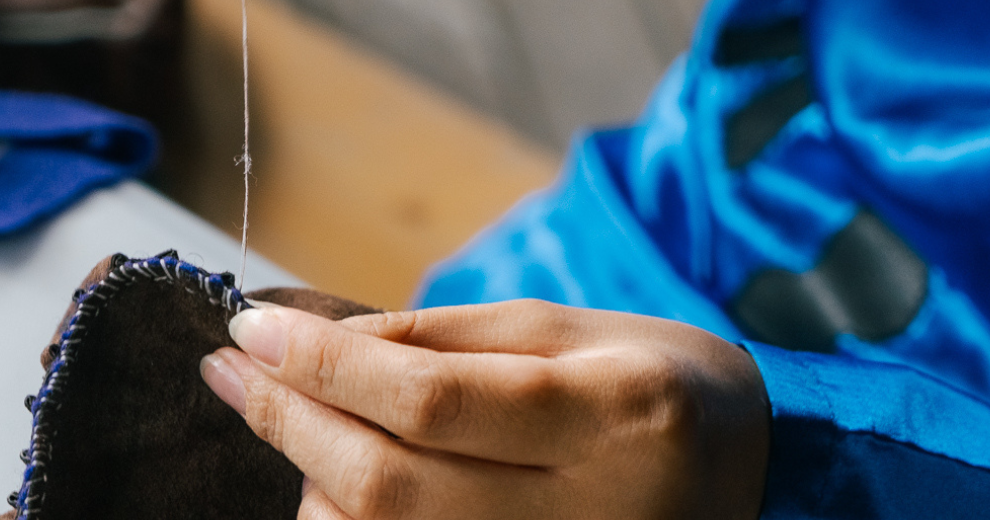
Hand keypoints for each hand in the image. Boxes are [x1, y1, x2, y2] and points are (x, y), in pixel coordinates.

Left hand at [199, 299, 770, 519]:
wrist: (760, 487)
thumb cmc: (665, 390)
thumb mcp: (578, 330)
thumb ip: (450, 338)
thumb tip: (319, 343)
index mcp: (615, 416)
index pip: (432, 400)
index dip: (324, 367)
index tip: (249, 331)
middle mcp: (590, 514)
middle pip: (389, 485)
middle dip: (290, 421)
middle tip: (229, 371)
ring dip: (311, 482)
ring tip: (300, 419)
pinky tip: (335, 484)